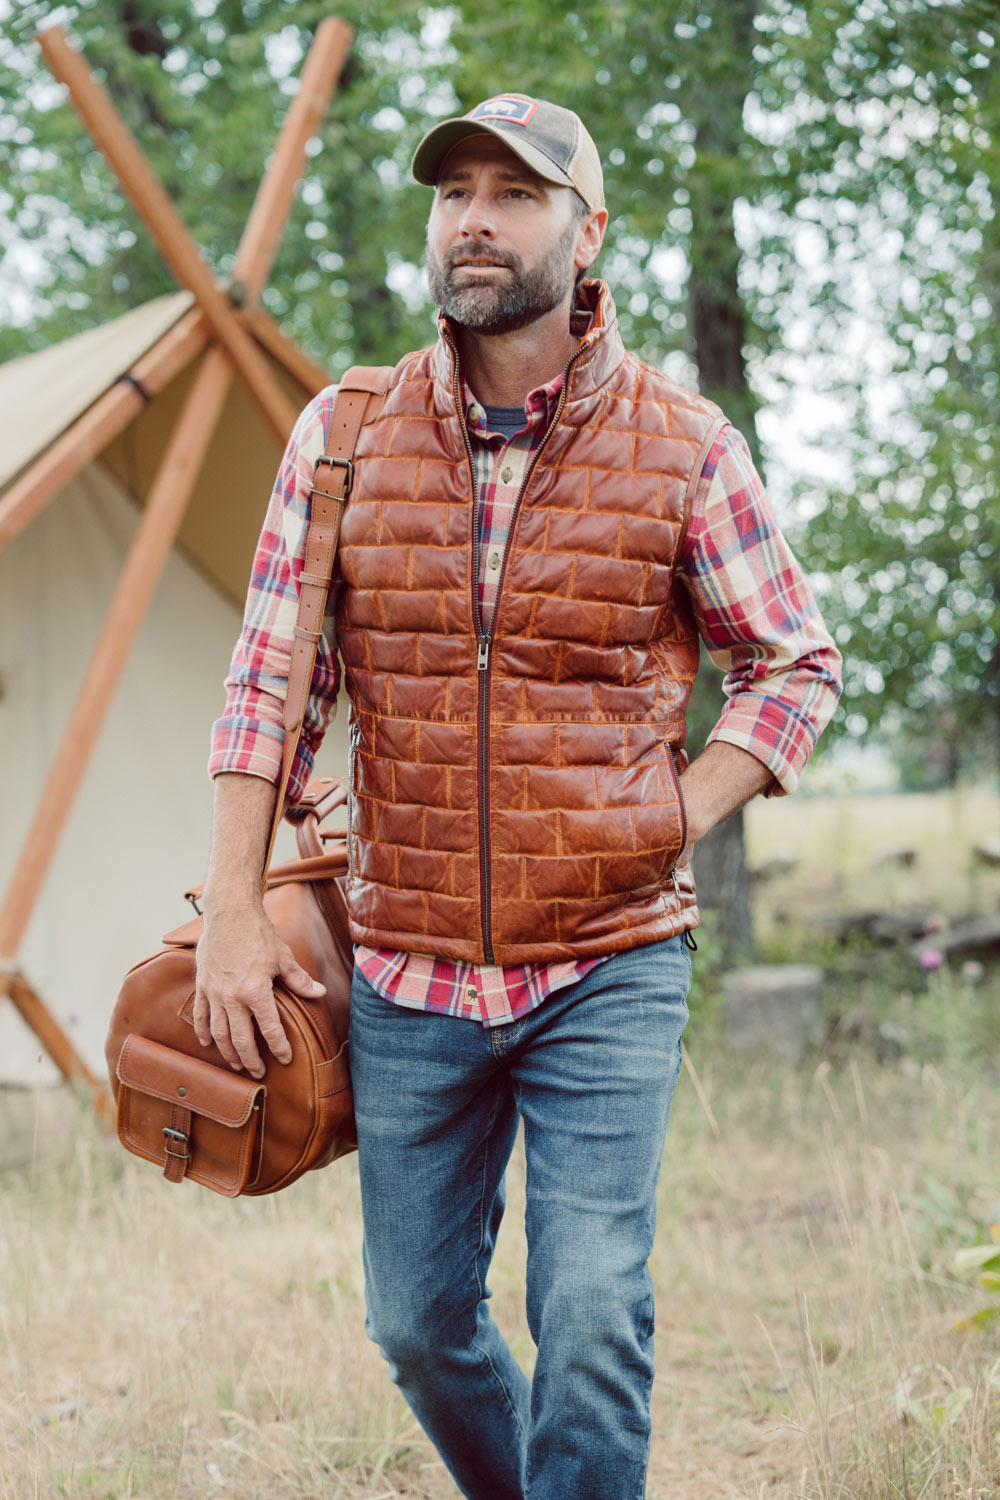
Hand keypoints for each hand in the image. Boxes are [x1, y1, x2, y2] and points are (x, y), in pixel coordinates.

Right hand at [193, 903, 325, 1077]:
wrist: (229, 912)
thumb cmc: (258, 933)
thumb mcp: (283, 957)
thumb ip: (299, 980)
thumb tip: (320, 993)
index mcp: (256, 991)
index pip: (270, 1029)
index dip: (279, 1047)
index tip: (286, 1059)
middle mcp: (232, 996)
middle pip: (241, 1038)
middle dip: (250, 1059)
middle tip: (258, 1072)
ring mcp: (214, 992)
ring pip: (219, 1032)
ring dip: (227, 1051)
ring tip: (236, 1064)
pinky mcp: (202, 985)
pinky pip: (201, 1015)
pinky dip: (203, 1031)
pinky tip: (207, 1043)